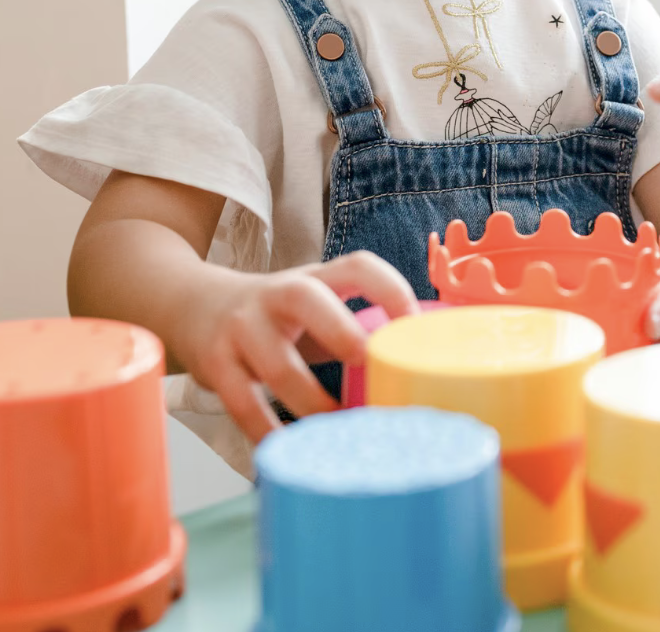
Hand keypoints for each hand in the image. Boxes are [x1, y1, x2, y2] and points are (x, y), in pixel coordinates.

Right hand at [178, 251, 417, 442]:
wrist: (191, 306)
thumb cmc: (276, 316)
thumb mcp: (315, 305)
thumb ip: (355, 325)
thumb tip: (415, 365)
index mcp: (315, 278)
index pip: (357, 266)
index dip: (389, 287)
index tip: (413, 322)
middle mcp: (278, 295)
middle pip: (309, 299)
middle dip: (342, 332)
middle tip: (369, 364)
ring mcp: (242, 327)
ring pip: (277, 365)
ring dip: (311, 400)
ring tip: (338, 427)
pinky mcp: (215, 363)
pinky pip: (241, 402)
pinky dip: (266, 430)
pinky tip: (289, 447)